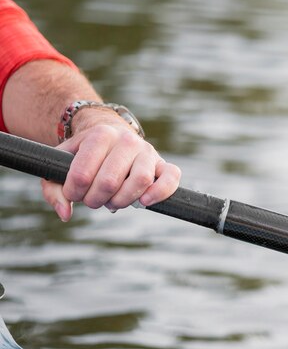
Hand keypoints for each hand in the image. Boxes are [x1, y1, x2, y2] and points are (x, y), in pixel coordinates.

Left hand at [40, 110, 180, 221]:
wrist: (110, 138)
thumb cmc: (84, 157)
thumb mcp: (61, 166)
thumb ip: (55, 190)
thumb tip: (66, 214)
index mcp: (100, 134)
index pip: (83, 174)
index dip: (73, 193)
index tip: (73, 194)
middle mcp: (126, 140)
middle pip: (109, 181)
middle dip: (96, 200)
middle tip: (92, 200)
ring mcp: (147, 151)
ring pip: (139, 181)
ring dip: (122, 201)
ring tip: (113, 202)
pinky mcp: (164, 164)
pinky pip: (171, 178)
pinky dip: (159, 192)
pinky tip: (145, 202)